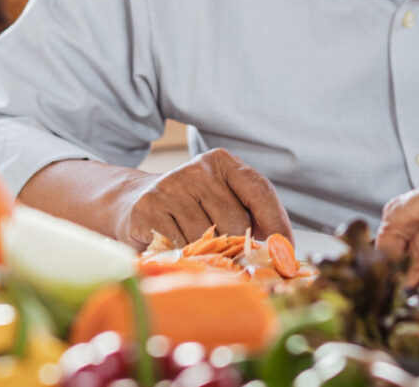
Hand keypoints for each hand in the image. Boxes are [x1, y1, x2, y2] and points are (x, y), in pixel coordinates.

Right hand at [118, 148, 291, 247]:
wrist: (132, 203)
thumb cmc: (189, 209)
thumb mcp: (220, 201)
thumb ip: (250, 216)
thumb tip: (282, 250)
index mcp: (222, 162)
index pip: (259, 190)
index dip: (276, 222)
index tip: (285, 250)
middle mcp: (197, 168)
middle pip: (236, 221)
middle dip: (236, 245)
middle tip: (227, 255)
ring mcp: (171, 186)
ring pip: (208, 238)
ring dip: (207, 254)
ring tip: (197, 249)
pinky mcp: (149, 208)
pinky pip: (181, 246)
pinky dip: (184, 256)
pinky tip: (176, 248)